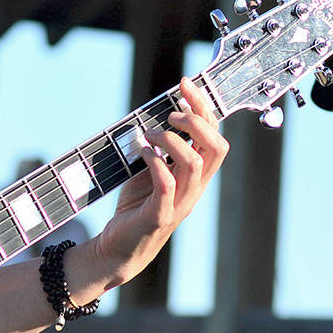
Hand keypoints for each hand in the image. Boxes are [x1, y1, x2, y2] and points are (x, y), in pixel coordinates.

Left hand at [83, 77, 228, 291]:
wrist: (117, 248)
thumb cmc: (135, 208)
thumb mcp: (150, 173)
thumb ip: (158, 150)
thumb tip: (154, 117)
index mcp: (195, 176)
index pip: (213, 137)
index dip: (203, 108)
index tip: (185, 84)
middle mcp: (194, 188)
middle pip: (216, 148)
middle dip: (198, 121)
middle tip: (171, 112)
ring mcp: (180, 203)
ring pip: (196, 164)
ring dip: (173, 140)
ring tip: (150, 132)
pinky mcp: (159, 216)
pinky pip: (167, 186)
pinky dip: (156, 164)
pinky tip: (143, 152)